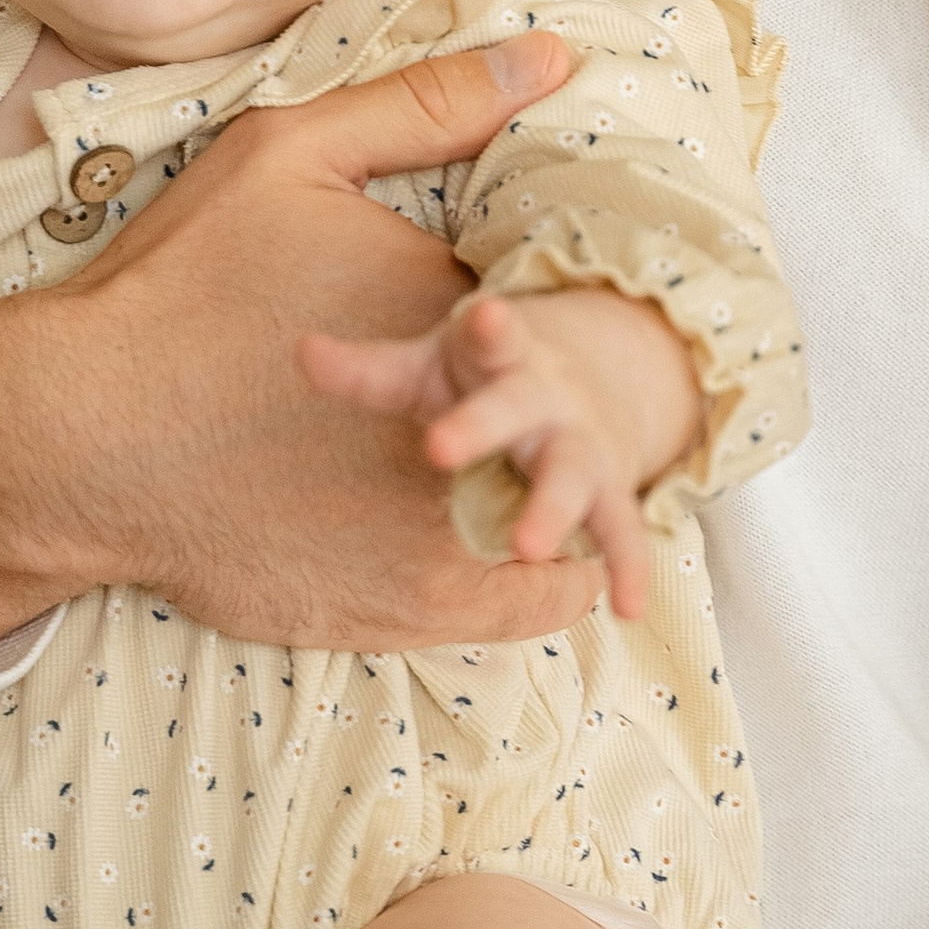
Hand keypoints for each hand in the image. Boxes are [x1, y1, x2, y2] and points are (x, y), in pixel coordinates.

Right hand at [0, 37, 609, 658]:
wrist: (75, 435)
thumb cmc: (174, 289)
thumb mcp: (289, 159)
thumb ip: (425, 108)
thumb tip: (553, 57)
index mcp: (456, 317)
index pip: (555, 320)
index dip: (537, 320)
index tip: (504, 321)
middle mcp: (471, 435)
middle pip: (569, 425)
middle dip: (566, 417)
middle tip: (543, 412)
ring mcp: (436, 536)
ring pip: (560, 523)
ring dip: (568, 503)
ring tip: (552, 489)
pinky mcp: (394, 611)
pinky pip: (514, 609)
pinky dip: (539, 587)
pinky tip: (534, 565)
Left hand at [296, 285, 700, 621]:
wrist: (593, 376)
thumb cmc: (482, 377)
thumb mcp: (428, 366)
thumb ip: (368, 370)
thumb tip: (300, 351)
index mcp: (502, 355)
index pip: (493, 337)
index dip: (491, 328)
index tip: (487, 317)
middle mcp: (546, 398)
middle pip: (516, 409)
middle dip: (483, 426)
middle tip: (438, 448)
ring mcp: (582, 445)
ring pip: (573, 476)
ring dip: (552, 510)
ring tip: (527, 549)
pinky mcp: (608, 492)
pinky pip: (622, 533)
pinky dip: (628, 570)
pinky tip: (627, 612)